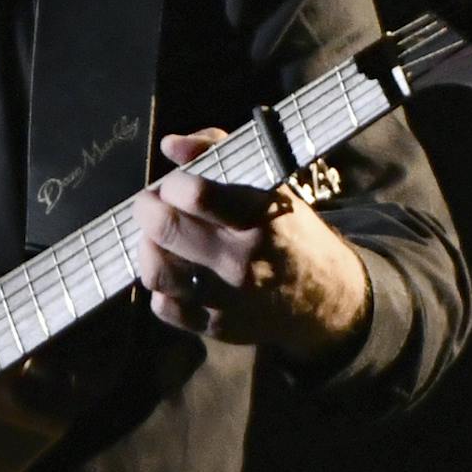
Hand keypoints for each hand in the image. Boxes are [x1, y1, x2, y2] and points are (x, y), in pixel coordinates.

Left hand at [133, 127, 371, 361]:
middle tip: (151, 205)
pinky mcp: (216, 326)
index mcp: (258, 216)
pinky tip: (174, 271)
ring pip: (156, 271)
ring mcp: (226, 297)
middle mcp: (241, 259)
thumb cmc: (290, 230)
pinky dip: (159, 287)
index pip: (195, 194)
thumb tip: (170, 145)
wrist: (325, 297)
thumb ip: (218, 150)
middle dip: (146, 209)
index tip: (173, 185)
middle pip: (165, 229)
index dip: (171, 183)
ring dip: (146, 247)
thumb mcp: (269, 183)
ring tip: (157, 238)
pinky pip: (163, 307)